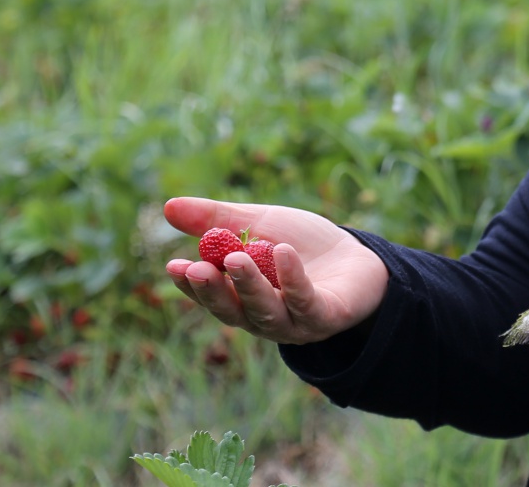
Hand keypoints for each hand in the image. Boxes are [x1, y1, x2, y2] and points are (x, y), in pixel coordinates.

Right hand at [163, 197, 388, 345]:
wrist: (360, 259)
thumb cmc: (303, 245)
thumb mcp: (259, 224)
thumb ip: (217, 220)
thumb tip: (168, 206)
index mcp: (243, 299)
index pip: (213, 297)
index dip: (192, 285)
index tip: (173, 266)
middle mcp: (265, 318)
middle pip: (235, 312)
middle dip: (214, 291)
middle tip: (197, 268)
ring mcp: (296, 323)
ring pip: (267, 311)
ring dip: (249, 286)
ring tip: (235, 258)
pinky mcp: (327, 317)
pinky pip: (306, 302)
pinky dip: (292, 279)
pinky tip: (282, 252)